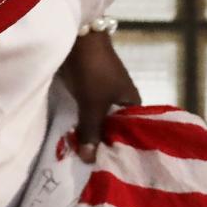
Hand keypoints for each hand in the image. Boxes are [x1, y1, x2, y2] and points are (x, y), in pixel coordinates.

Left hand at [61, 31, 141, 163]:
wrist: (77, 38)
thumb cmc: (94, 72)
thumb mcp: (93, 106)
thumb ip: (91, 132)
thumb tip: (89, 160)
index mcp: (132, 103)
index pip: (132, 133)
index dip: (122, 149)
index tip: (113, 168)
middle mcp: (122, 99)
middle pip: (113, 128)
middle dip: (103, 144)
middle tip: (93, 169)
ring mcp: (104, 94)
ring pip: (98, 120)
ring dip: (90, 134)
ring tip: (82, 158)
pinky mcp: (88, 90)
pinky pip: (87, 112)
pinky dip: (82, 123)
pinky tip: (74, 138)